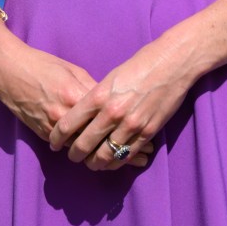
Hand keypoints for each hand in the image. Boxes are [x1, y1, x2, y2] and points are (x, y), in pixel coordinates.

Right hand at [0, 22, 154, 169]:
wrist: (9, 71)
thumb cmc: (43, 65)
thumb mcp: (73, 71)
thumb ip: (92, 88)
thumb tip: (111, 100)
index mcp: (77, 95)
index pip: (108, 116)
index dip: (129, 127)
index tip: (148, 135)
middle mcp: (66, 114)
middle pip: (99, 138)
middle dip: (122, 148)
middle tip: (143, 155)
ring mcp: (53, 126)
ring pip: (85, 149)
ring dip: (106, 156)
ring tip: (127, 162)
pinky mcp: (43, 133)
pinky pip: (67, 148)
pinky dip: (84, 153)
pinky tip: (98, 158)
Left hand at [49, 32, 195, 170]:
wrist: (172, 62)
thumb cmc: (141, 64)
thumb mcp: (111, 76)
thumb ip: (96, 96)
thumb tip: (83, 114)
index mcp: (99, 95)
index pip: (68, 124)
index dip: (57, 138)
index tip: (54, 143)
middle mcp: (112, 112)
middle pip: (83, 144)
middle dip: (74, 154)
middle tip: (72, 156)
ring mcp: (130, 125)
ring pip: (104, 155)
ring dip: (94, 163)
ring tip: (91, 162)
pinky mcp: (147, 132)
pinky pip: (126, 156)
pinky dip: (116, 162)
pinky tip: (111, 161)